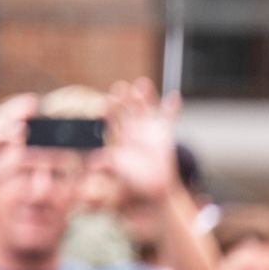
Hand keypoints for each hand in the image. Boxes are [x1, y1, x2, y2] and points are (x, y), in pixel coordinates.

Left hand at [103, 81, 186, 211]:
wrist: (154, 185)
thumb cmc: (134, 177)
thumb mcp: (119, 170)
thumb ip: (108, 163)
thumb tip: (93, 162)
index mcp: (119, 132)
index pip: (113, 117)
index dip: (110, 108)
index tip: (108, 100)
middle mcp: (133, 125)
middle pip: (128, 107)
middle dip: (125, 97)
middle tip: (121, 87)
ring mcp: (149, 126)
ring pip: (147, 107)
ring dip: (145, 96)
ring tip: (143, 84)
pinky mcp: (165, 131)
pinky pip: (169, 117)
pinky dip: (172, 107)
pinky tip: (174, 96)